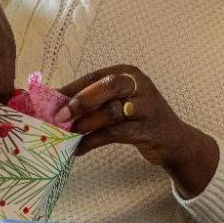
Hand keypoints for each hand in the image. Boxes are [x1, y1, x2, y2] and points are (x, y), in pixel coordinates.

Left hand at [61, 64, 220, 197]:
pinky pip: (115, 134)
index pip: (95, 76)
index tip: (50, 101)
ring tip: (69, 135)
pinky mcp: (148, 129)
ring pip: (112, 111)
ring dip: (86, 124)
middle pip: (108, 86)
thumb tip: (56, 105)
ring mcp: (146, 107)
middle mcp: (139, 85)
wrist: (173, 140)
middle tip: (60, 116)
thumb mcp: (120, 102)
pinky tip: (79, 149)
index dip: (72, 88)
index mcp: (129, 73)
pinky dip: (93, 142)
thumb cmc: (139, 118)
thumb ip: (95, 101)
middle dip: (81, 101)